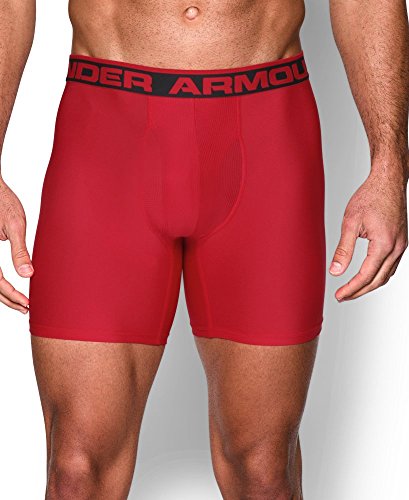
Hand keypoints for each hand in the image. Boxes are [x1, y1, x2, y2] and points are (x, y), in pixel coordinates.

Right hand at [0, 174, 32, 312]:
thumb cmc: (4, 202)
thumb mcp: (15, 225)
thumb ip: (20, 251)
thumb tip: (28, 274)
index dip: (12, 295)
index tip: (28, 303)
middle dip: (8, 300)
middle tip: (26, 308)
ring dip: (3, 294)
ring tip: (20, 303)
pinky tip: (11, 287)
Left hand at [329, 162, 407, 300]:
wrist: (388, 181)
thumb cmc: (370, 197)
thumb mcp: (350, 223)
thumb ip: (343, 250)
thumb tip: (335, 271)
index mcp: (384, 244)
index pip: (366, 276)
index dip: (351, 288)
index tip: (339, 295)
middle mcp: (396, 247)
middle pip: (378, 280)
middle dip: (359, 291)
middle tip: (343, 296)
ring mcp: (401, 245)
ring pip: (386, 275)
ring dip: (369, 285)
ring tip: (352, 289)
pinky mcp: (401, 241)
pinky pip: (391, 265)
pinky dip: (379, 275)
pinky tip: (367, 276)